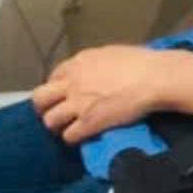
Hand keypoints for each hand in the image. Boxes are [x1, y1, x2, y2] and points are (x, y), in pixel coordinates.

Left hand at [31, 45, 192, 144]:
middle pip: (40, 99)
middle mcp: (72, 82)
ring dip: (57, 126)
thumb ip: (93, 64)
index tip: (62, 96)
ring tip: (67, 129)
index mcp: (78, 63)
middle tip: (54, 114)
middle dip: (43, 108)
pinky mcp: (88, 123)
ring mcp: (78, 104)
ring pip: (50, 120)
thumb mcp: (109, 54)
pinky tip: (80, 138)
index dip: (56, 89)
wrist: (153, 78)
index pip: (52, 77)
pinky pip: (68, 136)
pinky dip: (72, 138)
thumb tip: (92, 72)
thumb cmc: (139, 62)